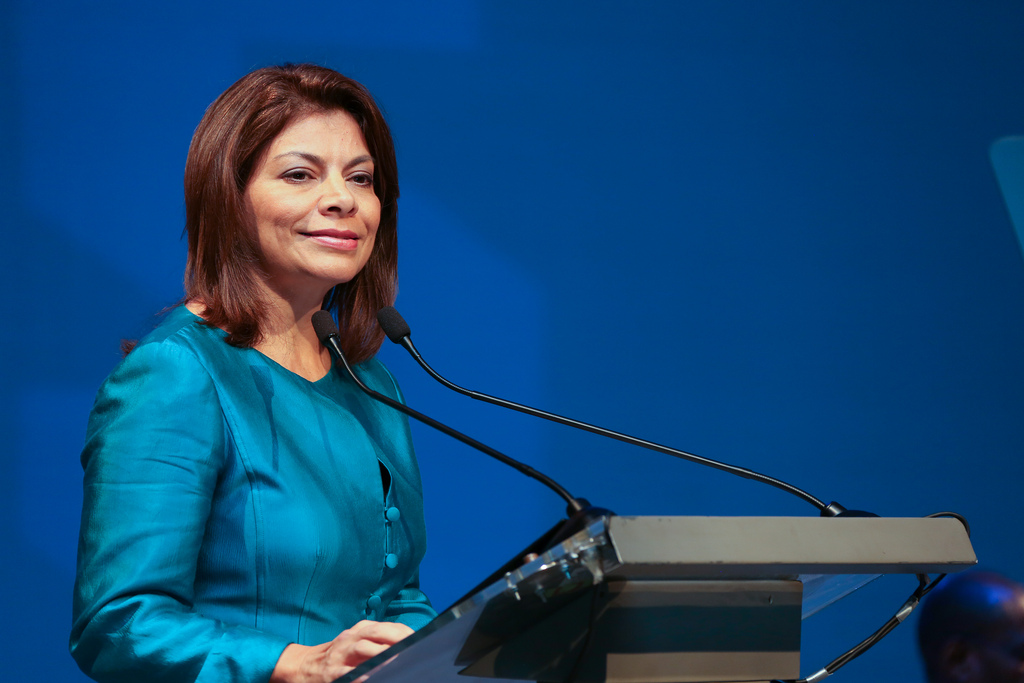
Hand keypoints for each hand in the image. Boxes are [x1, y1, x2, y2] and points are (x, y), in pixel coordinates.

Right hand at [270, 620, 413, 682]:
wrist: (302, 667)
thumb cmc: (337, 656)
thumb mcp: (354, 643)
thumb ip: (377, 642)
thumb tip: (407, 646)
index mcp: (359, 631)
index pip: (385, 626)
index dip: (403, 632)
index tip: (419, 639)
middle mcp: (350, 638)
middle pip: (376, 632)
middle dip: (395, 638)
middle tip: (412, 647)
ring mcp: (340, 655)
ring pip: (362, 648)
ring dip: (381, 654)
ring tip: (397, 659)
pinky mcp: (331, 672)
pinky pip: (348, 672)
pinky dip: (361, 674)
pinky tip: (372, 676)